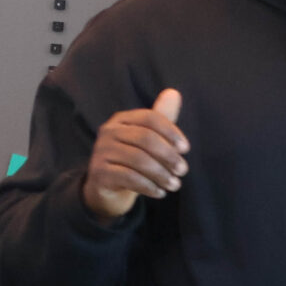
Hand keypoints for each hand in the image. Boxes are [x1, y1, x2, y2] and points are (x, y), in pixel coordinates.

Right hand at [84, 89, 186, 219]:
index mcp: (122, 119)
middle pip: (146, 139)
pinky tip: (160, 193)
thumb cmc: (133, 156)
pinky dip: (148, 186)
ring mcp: (101, 152)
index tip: (186, 149)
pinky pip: (128, 178)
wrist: (107, 186)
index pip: (150, 118)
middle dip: (169, 156)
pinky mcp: (99, 173)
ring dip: (161, 174)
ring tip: (175, 185)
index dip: (171, 132)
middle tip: (183, 170)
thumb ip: (162, 117)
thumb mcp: (149, 137)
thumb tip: (174, 92)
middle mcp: (108, 131)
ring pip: (138, 160)